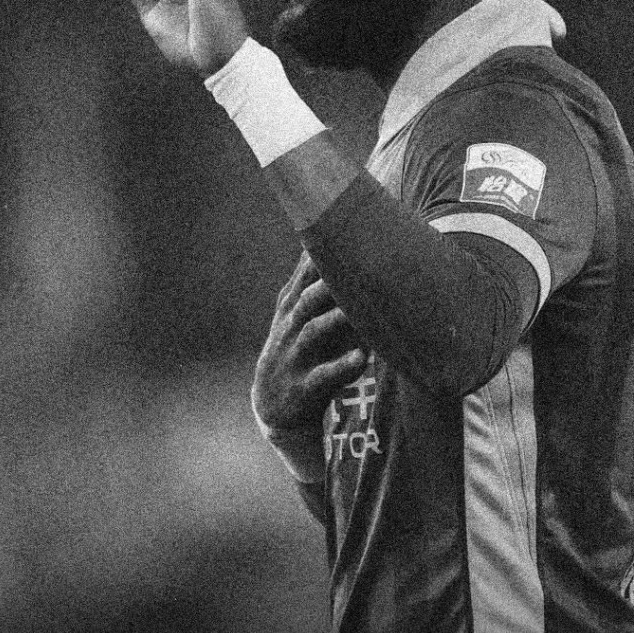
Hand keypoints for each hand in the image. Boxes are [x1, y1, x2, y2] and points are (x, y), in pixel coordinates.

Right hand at [252, 257, 368, 481]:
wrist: (272, 406)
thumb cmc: (295, 350)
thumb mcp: (295, 314)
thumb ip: (311, 281)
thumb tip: (327, 241)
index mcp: (292, 307)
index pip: (304, 274)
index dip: (320, 252)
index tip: (341, 226)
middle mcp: (290, 328)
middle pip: (307, 298)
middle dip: (328, 282)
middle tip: (356, 264)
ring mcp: (294, 357)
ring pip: (313, 332)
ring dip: (336, 320)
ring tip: (358, 310)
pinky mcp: (302, 387)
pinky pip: (322, 376)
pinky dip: (341, 367)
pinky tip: (361, 359)